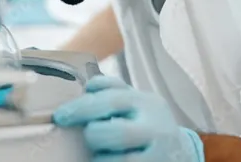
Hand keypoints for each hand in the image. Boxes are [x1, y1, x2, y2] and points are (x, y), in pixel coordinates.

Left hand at [53, 76, 204, 161]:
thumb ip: (113, 90)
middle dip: (93, 135)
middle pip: (111, 132)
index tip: (60, 116)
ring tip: (103, 153)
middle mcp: (155, 127)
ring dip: (100, 157)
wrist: (181, 154)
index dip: (81, 107)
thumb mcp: (137, 102)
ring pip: (115, 159)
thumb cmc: (147, 126)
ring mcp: (158, 153)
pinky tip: (107, 160)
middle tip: (90, 137)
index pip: (111, 99)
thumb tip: (87, 86)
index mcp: (147, 103)